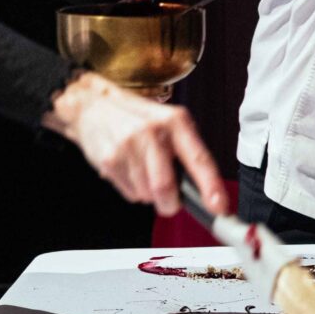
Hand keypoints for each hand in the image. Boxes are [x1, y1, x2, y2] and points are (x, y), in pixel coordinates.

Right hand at [44, 71, 227, 215]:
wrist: (95, 107)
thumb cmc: (139, 120)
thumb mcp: (170, 124)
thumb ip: (188, 153)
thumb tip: (206, 193)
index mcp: (176, 122)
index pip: (199, 159)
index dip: (211, 187)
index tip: (219, 207)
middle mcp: (153, 132)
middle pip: (165, 187)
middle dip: (170, 204)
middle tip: (170, 202)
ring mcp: (128, 146)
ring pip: (147, 195)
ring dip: (149, 194)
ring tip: (143, 172)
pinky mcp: (110, 159)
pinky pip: (130, 194)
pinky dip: (134, 190)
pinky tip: (129, 170)